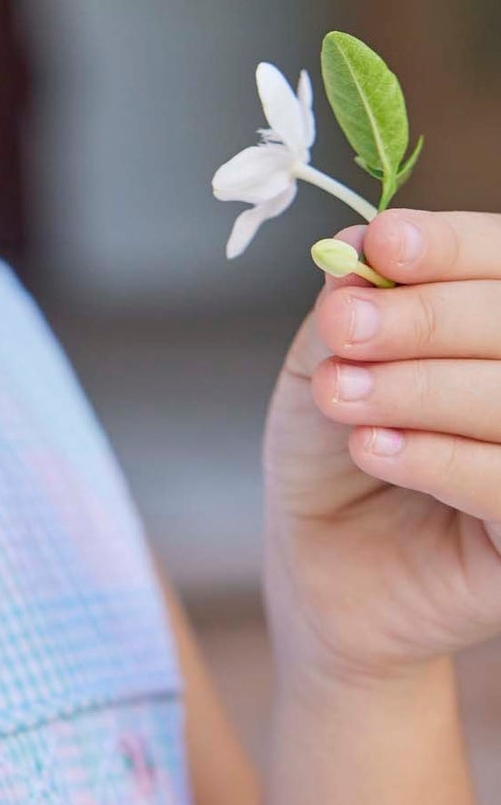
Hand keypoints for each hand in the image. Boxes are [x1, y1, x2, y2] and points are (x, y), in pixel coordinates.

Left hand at [262, 208, 500, 685]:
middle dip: (423, 318)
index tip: (381, 245)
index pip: (498, 258)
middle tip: (344, 330)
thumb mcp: (326, 361)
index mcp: (493, 318)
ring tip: (340, 396)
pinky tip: (373, 448)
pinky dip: (438, 457)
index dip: (448, 247)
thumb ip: (351, 304)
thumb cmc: (332, 447)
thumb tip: (361, 246)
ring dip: (418, 389)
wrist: (320, 559)